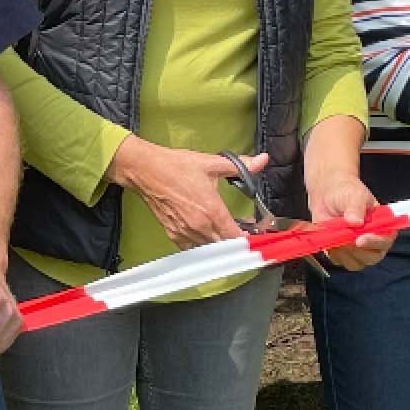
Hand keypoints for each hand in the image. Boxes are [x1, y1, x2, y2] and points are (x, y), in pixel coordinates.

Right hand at [107, 138, 263, 248]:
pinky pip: (192, 249)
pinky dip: (201, 244)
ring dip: (219, 243)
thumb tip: (263, 160)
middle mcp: (201, 227)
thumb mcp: (212, 163)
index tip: (253, 232)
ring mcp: (186, 233)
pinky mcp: (173, 234)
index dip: (248, 238)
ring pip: (209, 249)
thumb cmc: (177, 166)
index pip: (236, 238)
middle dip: (235, 241)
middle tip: (241, 229)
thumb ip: (241, 165)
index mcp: (213, 211)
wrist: (146, 171)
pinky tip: (205, 232)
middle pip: (225, 247)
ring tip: (223, 229)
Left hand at [305, 163, 393, 272]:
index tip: (359, 239)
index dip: (374, 243)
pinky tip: (329, 236)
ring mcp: (357, 249)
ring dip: (343, 252)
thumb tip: (356, 222)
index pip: (385, 241)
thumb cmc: (346, 192)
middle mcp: (373, 241)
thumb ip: (356, 208)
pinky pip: (339, 260)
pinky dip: (332, 251)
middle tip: (343, 237)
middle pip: (372, 257)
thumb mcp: (354, 195)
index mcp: (383, 226)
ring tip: (336, 233)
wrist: (327, 194)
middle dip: (356, 250)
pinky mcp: (342, 253)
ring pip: (355, 263)